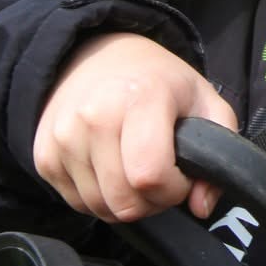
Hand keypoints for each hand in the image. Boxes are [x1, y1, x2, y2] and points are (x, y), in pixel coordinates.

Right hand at [31, 31, 234, 220]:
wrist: (97, 56)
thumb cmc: (157, 81)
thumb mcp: (204, 101)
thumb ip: (221, 153)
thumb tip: (200, 206)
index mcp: (140, 97)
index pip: (150, 176)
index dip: (174, 189)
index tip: (180, 173)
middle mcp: (94, 116)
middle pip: (125, 201)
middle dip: (152, 201)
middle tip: (159, 175)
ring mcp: (63, 137)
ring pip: (101, 208)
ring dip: (125, 201)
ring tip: (134, 169)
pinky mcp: (44, 156)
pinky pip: (78, 203)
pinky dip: (100, 197)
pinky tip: (110, 168)